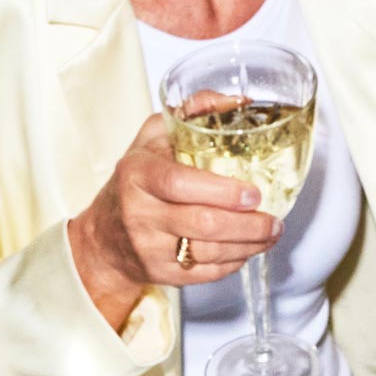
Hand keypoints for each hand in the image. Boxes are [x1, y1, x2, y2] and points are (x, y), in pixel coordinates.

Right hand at [68, 114, 281, 329]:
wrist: (103, 238)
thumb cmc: (134, 181)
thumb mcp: (152, 137)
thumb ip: (191, 112)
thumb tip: (236, 100)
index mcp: (137, 174)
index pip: (179, 184)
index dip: (222, 192)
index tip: (252, 193)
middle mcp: (140, 213)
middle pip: (203, 224)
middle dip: (248, 225)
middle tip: (273, 219)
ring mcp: (150, 248)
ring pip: (210, 253)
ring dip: (249, 245)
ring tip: (270, 233)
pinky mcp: (162, 274)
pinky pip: (207, 273)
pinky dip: (235, 262)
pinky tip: (249, 249)